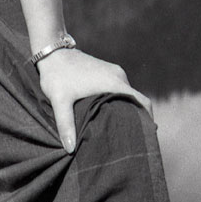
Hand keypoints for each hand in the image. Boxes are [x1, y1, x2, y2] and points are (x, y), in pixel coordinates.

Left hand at [36, 48, 151, 153]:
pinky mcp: (106, 70)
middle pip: (136, 100)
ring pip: (127, 94)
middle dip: (136, 117)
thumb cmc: (56, 75)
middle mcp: (118, 76)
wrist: (51, 52)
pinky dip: (118, 100)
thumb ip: (66, 125)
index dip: (148, 119)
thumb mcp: (59, 101)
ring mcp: (113, 72)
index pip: (143, 102)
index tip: (145, 136)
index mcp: (114, 83)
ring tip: (118, 128)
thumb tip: (70, 149)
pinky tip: (108, 113)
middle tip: (129, 138)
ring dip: (126, 108)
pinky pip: (119, 88)